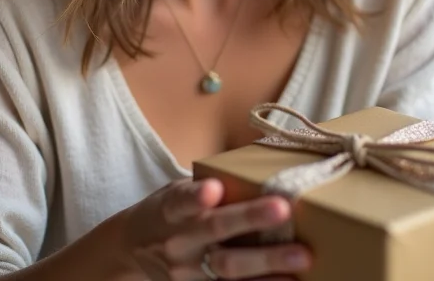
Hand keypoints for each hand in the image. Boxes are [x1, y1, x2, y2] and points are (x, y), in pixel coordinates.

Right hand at [122, 177, 311, 279]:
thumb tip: (259, 163)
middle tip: (283, 208)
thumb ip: (208, 183)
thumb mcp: (176, 191)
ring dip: (267, 264)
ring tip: (301, 256)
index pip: (182, 200)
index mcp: (172, 209)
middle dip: (250, 219)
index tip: (213, 189)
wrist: (132, 252)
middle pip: (215, 230)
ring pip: (228, 270)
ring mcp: (188, 272)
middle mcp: (179, 241)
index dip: (197, 196)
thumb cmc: (168, 212)